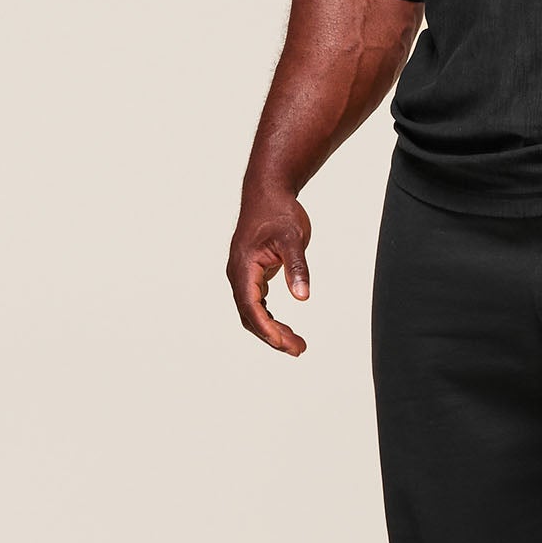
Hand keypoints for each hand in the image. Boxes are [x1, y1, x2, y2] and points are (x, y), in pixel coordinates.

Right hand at [227, 187, 312, 354]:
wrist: (267, 193)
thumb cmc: (279, 213)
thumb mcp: (293, 238)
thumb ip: (297, 267)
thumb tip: (304, 297)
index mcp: (243, 267)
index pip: (251, 306)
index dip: (267, 328)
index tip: (284, 343)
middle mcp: (238, 274)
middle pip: (250, 316)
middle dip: (272, 336)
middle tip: (299, 349)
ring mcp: (243, 275)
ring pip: (252, 312)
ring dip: (271, 330)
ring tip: (296, 344)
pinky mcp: (251, 274)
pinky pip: (256, 303)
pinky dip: (269, 317)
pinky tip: (284, 326)